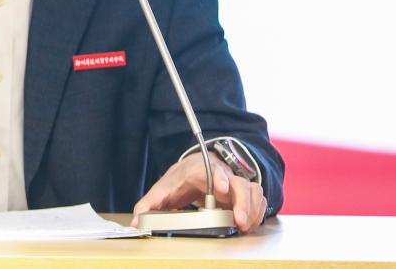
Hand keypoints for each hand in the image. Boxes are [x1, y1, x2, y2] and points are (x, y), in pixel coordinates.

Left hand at [130, 152, 267, 233]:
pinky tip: (251, 224)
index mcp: (198, 171)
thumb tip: (137, 222)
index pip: (210, 170)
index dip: (219, 178)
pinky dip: (258, 211)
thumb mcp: (162, 191)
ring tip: (246, 226)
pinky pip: (258, 198)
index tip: (223, 190)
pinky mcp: (243, 192)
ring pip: (251, 189)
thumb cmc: (178, 181)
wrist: (193, 170)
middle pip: (236, 182)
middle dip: (241, 201)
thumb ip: (148, 205)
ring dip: (252, 208)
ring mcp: (234, 182)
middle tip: (239, 220)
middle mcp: (220, 174)